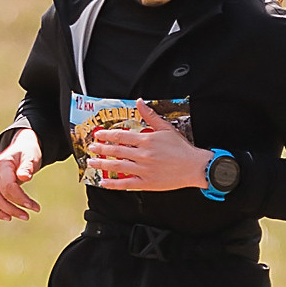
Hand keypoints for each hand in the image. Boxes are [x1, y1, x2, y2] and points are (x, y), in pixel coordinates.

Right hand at [0, 130, 42, 220]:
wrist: (22, 149)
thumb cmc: (28, 152)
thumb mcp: (30, 156)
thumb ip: (27, 166)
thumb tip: (24, 178)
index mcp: (1, 164)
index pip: (8, 186)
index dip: (20, 198)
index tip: (34, 206)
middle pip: (2, 195)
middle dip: (18, 206)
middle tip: (35, 210)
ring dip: (10, 211)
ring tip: (26, 217)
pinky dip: (0, 212)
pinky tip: (10, 218)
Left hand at [88, 103, 211, 192]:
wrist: (194, 167)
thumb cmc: (182, 149)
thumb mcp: (166, 128)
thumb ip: (150, 116)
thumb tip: (140, 102)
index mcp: (146, 140)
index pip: (121, 136)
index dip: (107, 135)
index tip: (98, 135)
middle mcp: (143, 155)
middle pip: (116, 151)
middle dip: (101, 149)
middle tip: (91, 147)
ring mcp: (144, 170)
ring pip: (118, 167)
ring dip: (102, 164)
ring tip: (92, 162)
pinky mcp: (147, 183)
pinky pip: (126, 184)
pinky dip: (113, 184)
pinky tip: (104, 182)